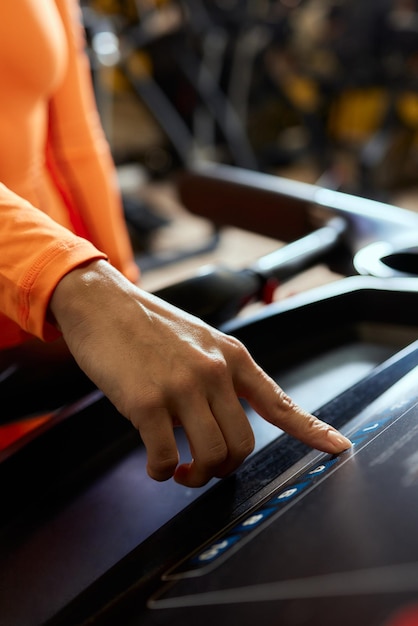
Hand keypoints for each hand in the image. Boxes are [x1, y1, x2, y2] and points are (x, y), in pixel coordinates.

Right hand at [49, 260, 350, 486]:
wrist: (103, 303)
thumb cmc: (148, 325)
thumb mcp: (199, 340)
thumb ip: (221, 375)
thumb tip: (228, 420)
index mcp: (231, 357)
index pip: (279, 401)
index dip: (313, 429)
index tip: (339, 447)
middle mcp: (213, 371)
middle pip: (243, 445)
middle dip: (225, 467)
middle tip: (204, 468)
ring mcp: (181, 386)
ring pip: (210, 456)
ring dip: (195, 475)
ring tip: (179, 470)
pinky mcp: (146, 402)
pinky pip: (166, 457)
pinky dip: (161, 471)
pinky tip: (156, 464)